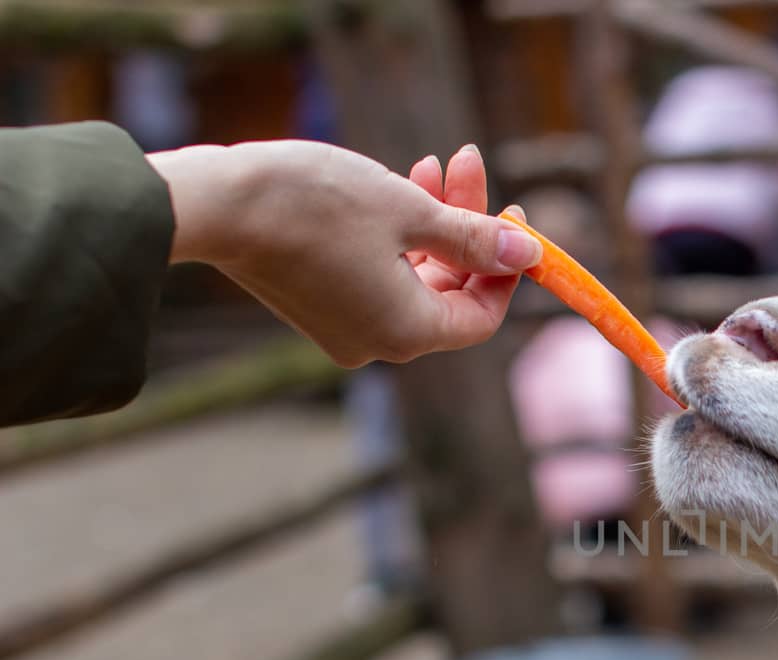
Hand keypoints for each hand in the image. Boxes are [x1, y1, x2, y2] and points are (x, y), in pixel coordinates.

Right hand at [148, 140, 541, 366]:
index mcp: (409, 333)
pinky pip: (377, 276)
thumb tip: (529, 255)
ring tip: (434, 163)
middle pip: (448, 290)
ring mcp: (345, 328)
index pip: (482, 315)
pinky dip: (395, 237)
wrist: (214, 203)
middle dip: (466, 228)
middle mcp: (378, 344)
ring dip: (432, 223)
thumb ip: (474, 237)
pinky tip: (397, 185)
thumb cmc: (315, 203)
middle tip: (467, 163)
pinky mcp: (318, 305)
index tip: (513, 214)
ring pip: (413, 276)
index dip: (505, 267)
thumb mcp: (410, 211)